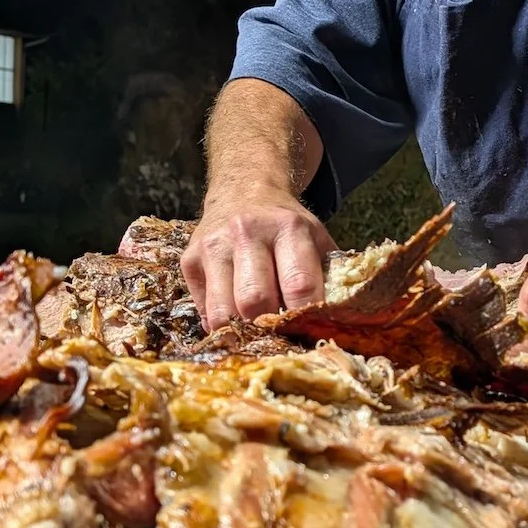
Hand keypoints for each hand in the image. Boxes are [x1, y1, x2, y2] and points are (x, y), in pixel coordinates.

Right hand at [181, 188, 334, 330]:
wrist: (244, 191)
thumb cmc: (288, 227)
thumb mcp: (317, 240)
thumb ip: (329, 276)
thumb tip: (338, 324)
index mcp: (288, 228)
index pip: (298, 285)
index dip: (303, 319)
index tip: (308, 334)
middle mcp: (246, 233)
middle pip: (254, 301)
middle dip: (269, 328)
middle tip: (279, 336)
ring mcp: (213, 246)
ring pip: (222, 312)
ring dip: (241, 332)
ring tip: (256, 334)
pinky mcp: (189, 260)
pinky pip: (204, 311)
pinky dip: (221, 325)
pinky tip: (236, 318)